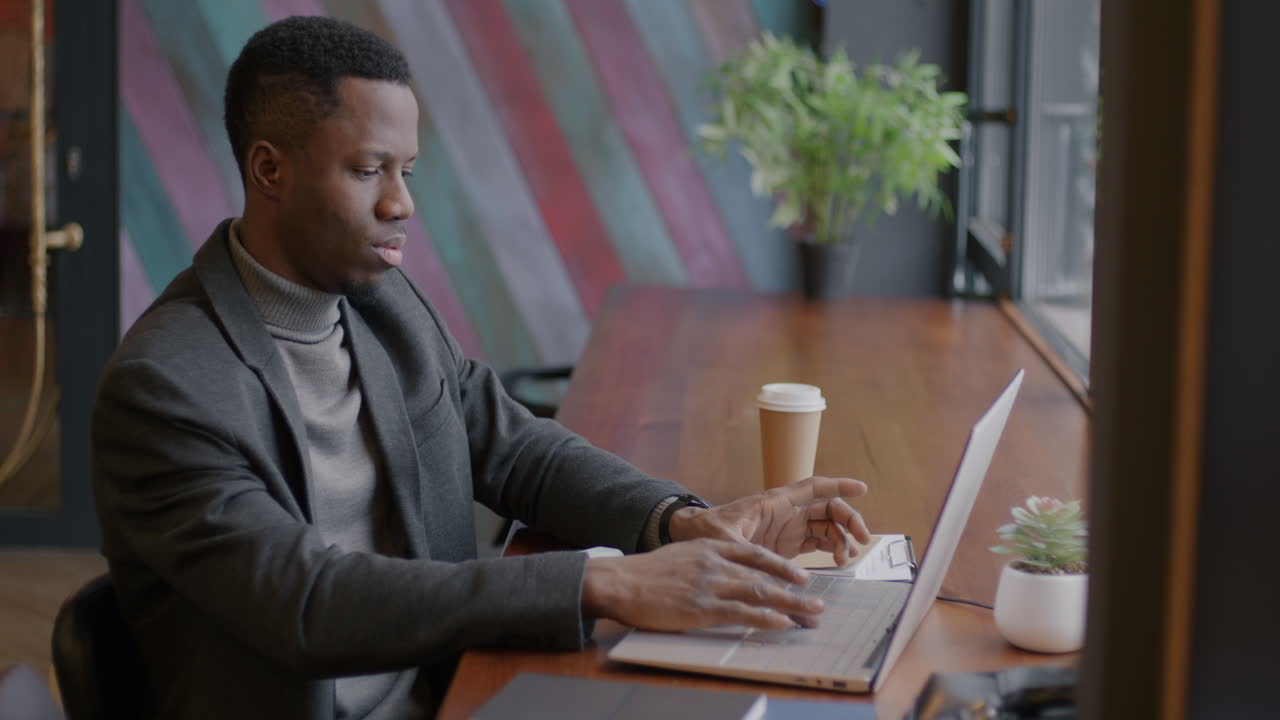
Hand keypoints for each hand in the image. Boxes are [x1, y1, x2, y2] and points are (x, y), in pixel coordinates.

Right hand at [581, 538, 822, 631]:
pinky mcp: (702, 607)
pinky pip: (742, 613)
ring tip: (811, 616)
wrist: (620, 581)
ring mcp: (710, 584)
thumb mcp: (681, 555)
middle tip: (817, 604)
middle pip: (765, 577)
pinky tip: (782, 624)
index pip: (756, 554)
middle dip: (796, 592)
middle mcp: (716, 562)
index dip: (782, 566)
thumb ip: (706, 561)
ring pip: (760, 593)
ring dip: (791, 606)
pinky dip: (766, 619)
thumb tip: (726, 575)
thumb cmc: (647, 572)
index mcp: (711, 546)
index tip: (801, 576)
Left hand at [669, 476, 871, 565]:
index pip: (814, 487)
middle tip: (862, 540)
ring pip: (828, 527)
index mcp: (775, 502)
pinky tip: (837, 563)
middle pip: (829, 508)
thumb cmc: (706, 531)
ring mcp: (790, 528)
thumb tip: (768, 579)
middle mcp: (787, 512)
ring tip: (844, 560)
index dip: (839, 485)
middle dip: (850, 520)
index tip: (862, 488)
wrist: (693, 538)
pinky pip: (818, 543)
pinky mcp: (788, 545)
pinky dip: (832, 550)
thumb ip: (747, 556)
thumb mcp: (725, 541)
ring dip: (842, 539)